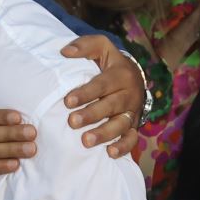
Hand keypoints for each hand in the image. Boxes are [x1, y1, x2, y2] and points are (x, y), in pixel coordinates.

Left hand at [60, 35, 143, 158]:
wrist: (134, 77)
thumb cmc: (110, 63)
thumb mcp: (102, 47)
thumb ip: (85, 46)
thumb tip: (65, 52)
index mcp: (120, 75)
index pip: (102, 84)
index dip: (86, 93)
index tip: (68, 101)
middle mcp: (128, 94)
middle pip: (111, 106)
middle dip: (91, 115)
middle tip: (72, 122)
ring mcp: (132, 111)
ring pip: (121, 124)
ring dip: (104, 134)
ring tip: (86, 141)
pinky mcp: (134, 125)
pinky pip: (132, 138)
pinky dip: (123, 147)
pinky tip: (109, 153)